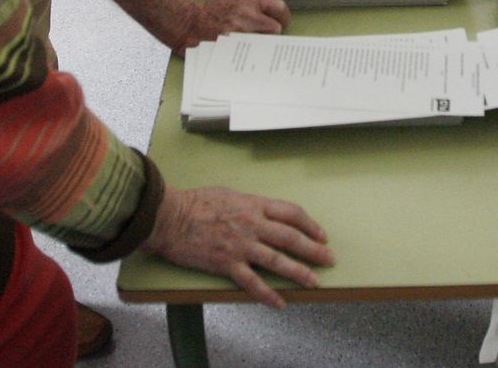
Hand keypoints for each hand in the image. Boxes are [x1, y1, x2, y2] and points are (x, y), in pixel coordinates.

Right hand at [143, 185, 333, 307]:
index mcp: (253, 205)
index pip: (291, 213)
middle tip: (329, 259)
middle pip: (291, 237)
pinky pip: (252, 282)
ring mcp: (240, 245)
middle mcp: (251, 224)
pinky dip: (268, 294)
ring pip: (277, 260)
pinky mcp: (226, 264)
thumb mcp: (229, 194)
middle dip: (314, 249)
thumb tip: (263, 212)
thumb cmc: (194, 202)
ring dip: (299, 272)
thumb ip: (249, 205)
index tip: (321, 234)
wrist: (169, 217)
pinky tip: (279, 302)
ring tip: (314, 282)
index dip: (310, 225)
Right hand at [174, 0, 289, 51]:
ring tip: (253, 52)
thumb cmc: (206, 14)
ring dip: (260, 49)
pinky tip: (244, 61)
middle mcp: (247, 17)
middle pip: (276, 29)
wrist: (185, 21)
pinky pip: (250, 56)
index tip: (281, 24)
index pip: (279, 8)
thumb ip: (250, 12)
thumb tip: (267, 25)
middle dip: (271, 36)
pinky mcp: (232, 48)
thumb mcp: (231, 4)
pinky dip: (248, 60)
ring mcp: (240, 34)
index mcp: (248, 4)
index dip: (283, 19)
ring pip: (264, 45)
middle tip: (264, 41)